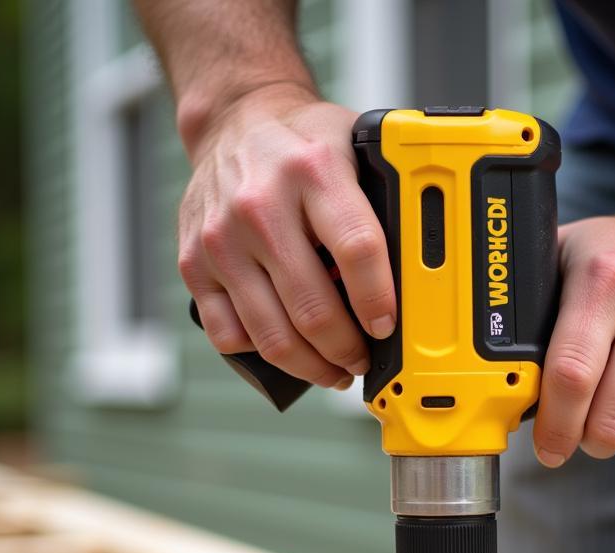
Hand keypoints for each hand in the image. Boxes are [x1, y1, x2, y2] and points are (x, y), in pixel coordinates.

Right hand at [177, 84, 395, 388]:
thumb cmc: (303, 146)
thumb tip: (421, 272)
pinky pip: (229, 335)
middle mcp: (261, 204)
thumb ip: (384, 204)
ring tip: (332, 369)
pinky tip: (285, 346)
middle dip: (348, 351)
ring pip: (273, 336)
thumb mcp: (355, 150)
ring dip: (312, 367)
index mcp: (313, 171)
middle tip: (362, 360)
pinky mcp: (194, 263)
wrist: (234, 122)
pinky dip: (261, 354)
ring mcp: (222, 238)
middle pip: (313, 310)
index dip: (378, 302)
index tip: (387, 328)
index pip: (358, 250)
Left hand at [533, 203, 614, 465]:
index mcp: (605, 281)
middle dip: (584, 440)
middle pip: (608, 419)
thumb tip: (497, 366)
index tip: (546, 446)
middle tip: (578, 431)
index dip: (554, 425)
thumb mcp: (574, 252)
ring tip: (611, 411)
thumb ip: (536, 304)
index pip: (571, 374)